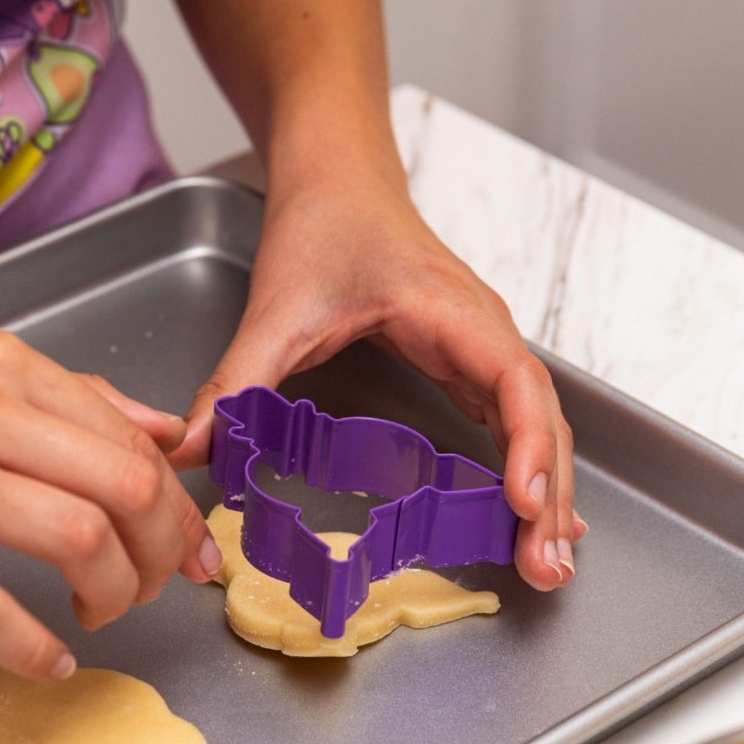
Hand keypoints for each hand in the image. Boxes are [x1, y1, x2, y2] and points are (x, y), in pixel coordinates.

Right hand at [0, 323, 219, 677]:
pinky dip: (36, 647)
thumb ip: (67, 400)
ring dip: (114, 593)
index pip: (133, 441)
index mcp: (1, 366)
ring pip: (77, 538)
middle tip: (157, 589)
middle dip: (164, 553)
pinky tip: (50, 659)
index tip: (192, 550)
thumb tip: (160, 433)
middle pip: (125, 488)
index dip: (180, 508)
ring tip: (99, 613)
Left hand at [175, 166, 583, 588]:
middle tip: (546, 567)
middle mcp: (483, 331)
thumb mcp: (277, 308)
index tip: (524, 501)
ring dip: (548, 492)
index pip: (514, 381)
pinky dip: (530, 469)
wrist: (338, 176)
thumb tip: (192, 450)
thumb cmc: (323, 224)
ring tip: (549, 563)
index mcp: (452, 311)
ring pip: (537, 424)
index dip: (528, 443)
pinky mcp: (467, 361)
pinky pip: (514, 421)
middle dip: (551, 493)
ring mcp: (481, 348)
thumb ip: (236, 380)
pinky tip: (534, 516)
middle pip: (541, 416)